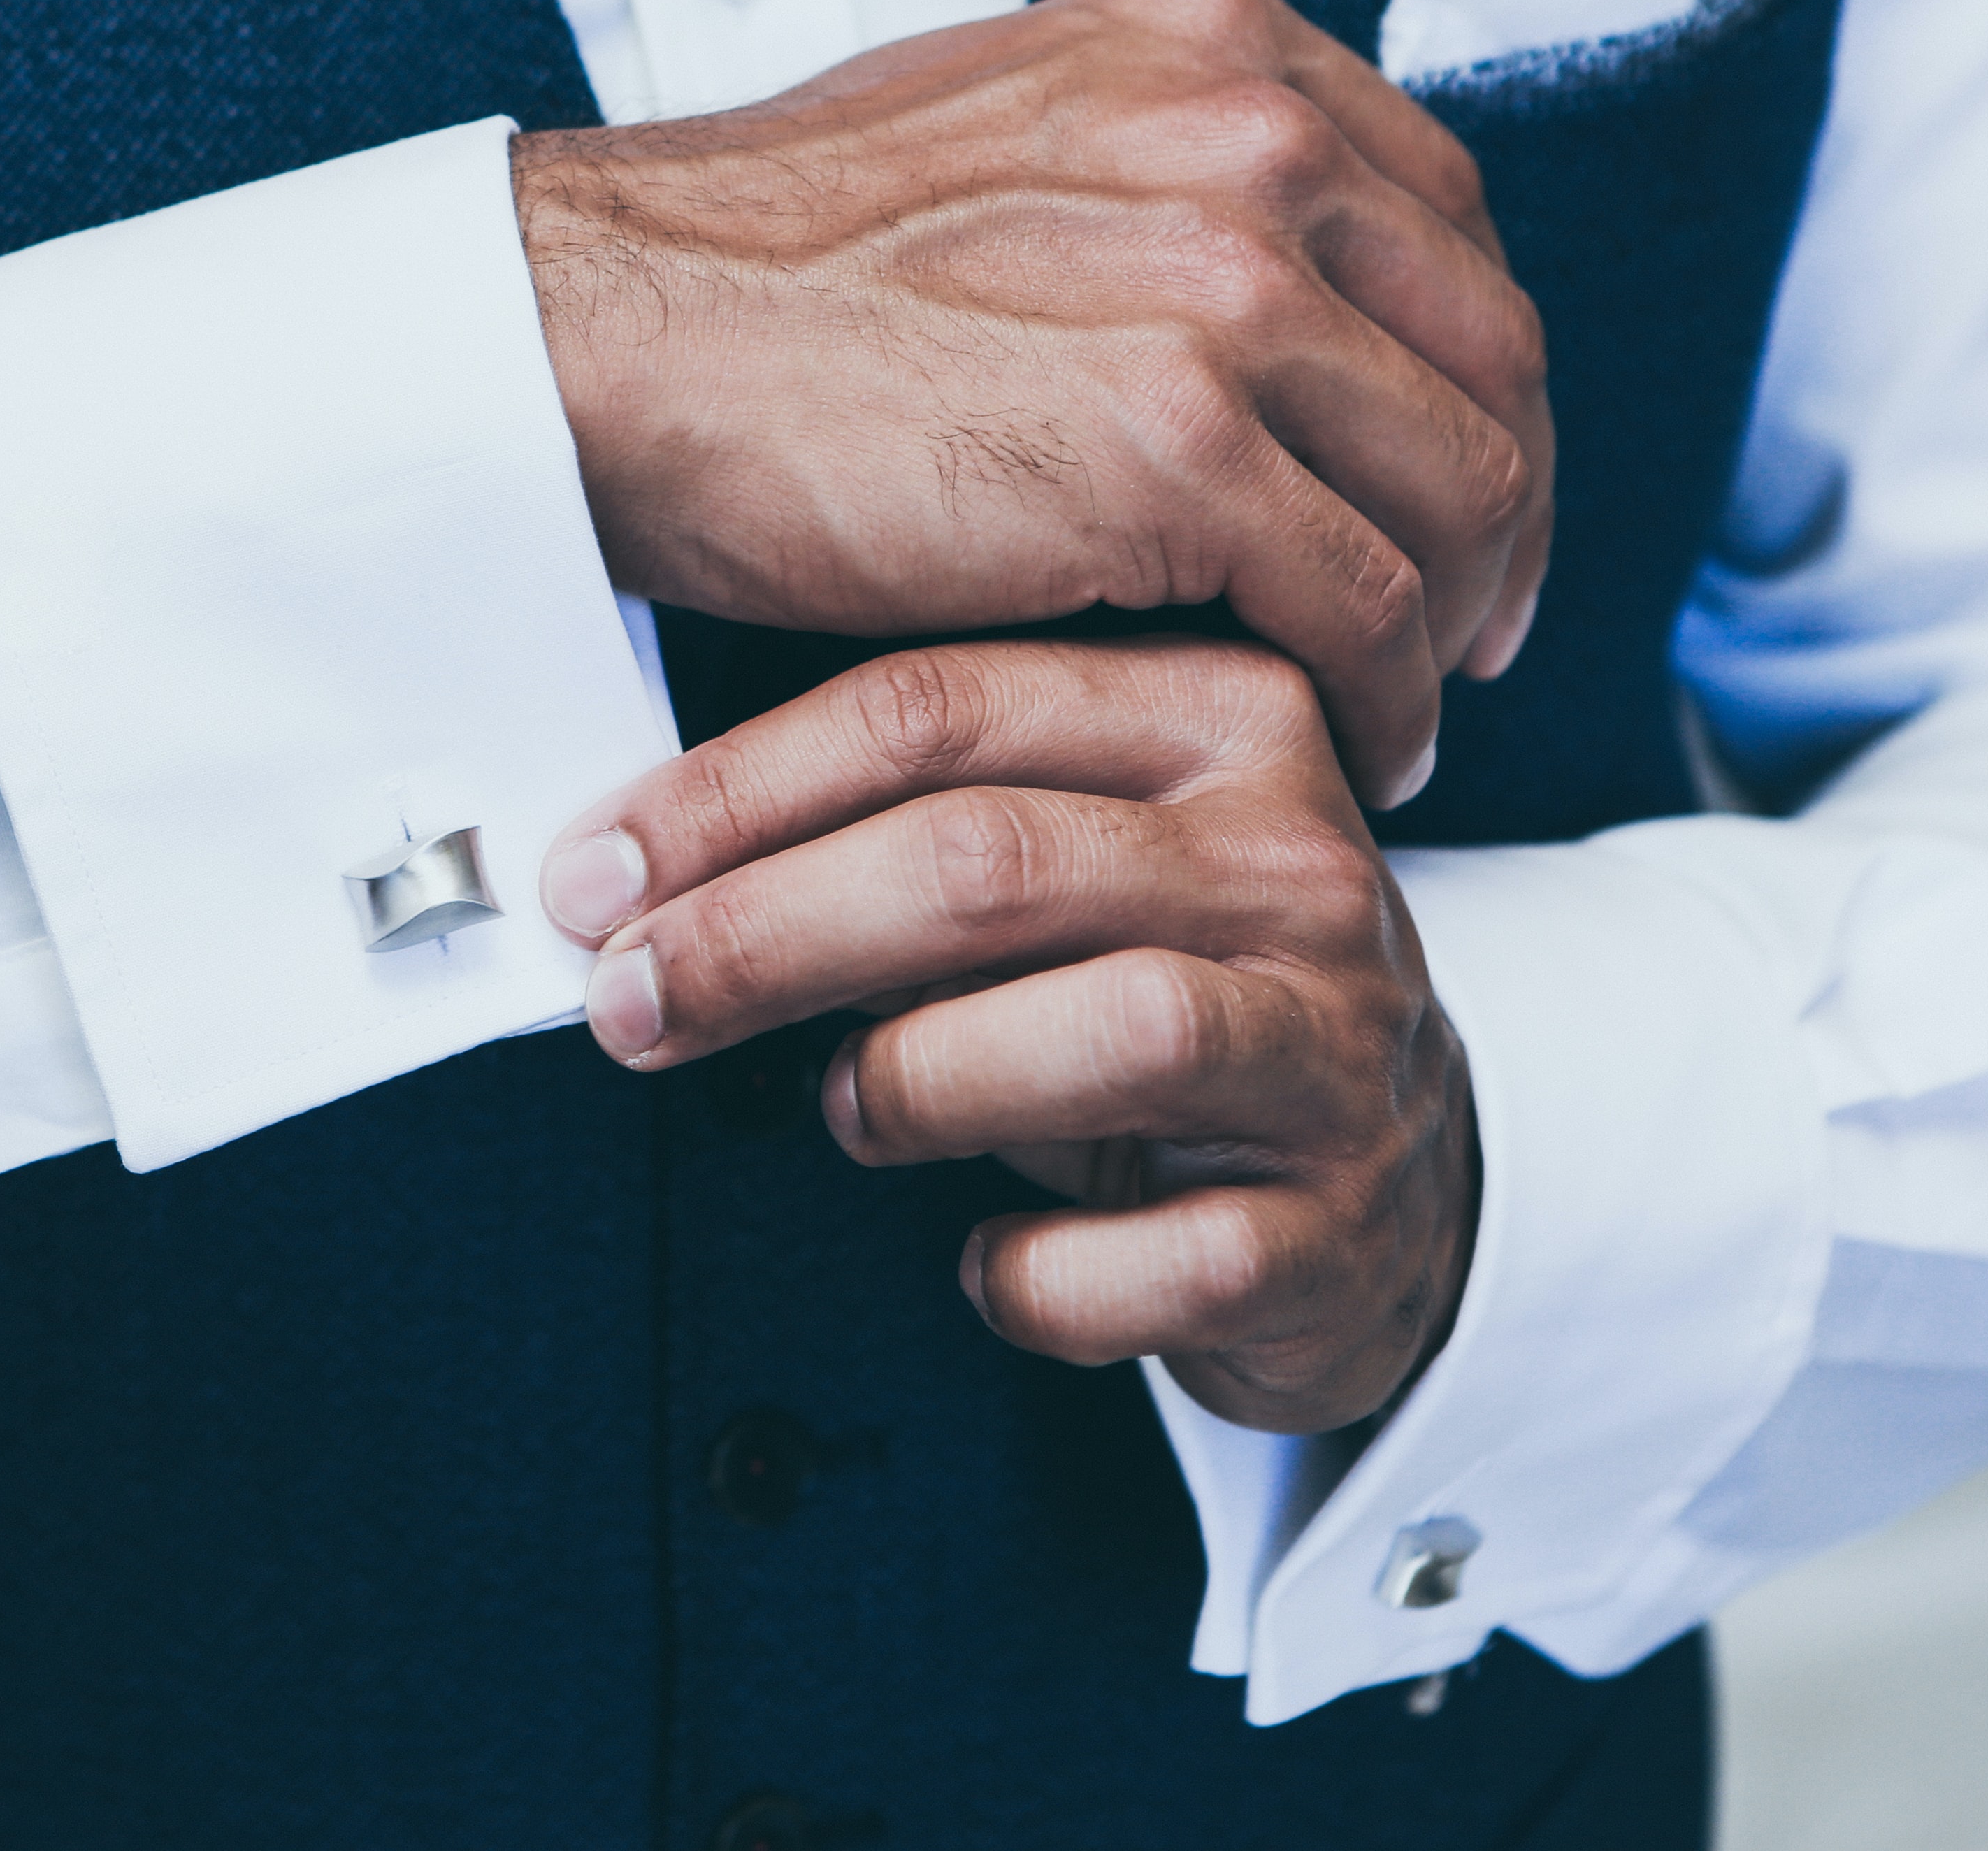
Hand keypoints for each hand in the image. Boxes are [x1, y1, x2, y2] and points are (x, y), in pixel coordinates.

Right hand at [517, 0, 1549, 807]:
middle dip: (1501, 507)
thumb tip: (1251, 281)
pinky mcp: (1180, 448)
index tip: (1455, 474)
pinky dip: (1385, 694)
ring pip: (1457, 484)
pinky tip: (1346, 741)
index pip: (1443, 217)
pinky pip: (1367, 603)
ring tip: (1408, 702)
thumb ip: (1147, 170)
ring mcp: (1224, 287)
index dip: (1473, 369)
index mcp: (1208, 42)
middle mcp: (1249, 136)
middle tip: (1471, 619)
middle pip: (1486, 350)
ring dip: (1454, 617)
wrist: (610, 341)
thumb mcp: (995, 134)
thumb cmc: (757, 270)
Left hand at [536, 637, 1476, 1433]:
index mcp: (1221, 722)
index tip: (596, 878)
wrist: (1391, 1188)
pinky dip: (1035, 1278)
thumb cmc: (1165, 999)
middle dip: (769, 935)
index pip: (944, 709)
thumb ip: (902, 836)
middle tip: (634, 1004)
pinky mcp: (1341, 1225)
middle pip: (993, 862)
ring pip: (1106, 1031)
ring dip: (918, 1079)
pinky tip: (989, 1265)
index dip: (736, 796)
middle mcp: (1299, 865)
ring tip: (852, 1110)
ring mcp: (1339, 1045)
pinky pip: (1157, 1261)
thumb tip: (646, 877)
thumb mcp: (1063, 874)